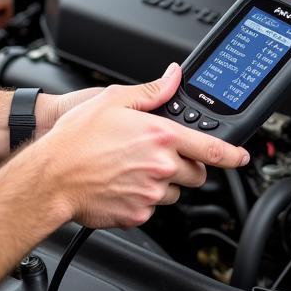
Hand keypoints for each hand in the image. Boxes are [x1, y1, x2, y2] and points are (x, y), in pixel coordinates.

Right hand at [27, 63, 249, 229]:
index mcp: (161, 136)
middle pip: (196, 174)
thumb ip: (153, 90)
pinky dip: (143, 199)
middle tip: (161, 157)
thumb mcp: (114, 100)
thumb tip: (174, 76)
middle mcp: (161, 166)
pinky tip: (121, 185)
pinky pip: (152, 208)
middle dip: (186, 166)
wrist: (49, 178)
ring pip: (175, 192)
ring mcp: (151, 193)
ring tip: (133, 170)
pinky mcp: (138, 214)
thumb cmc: (75, 139)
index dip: (232, 155)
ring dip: (164, 183)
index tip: (241, 157)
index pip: (211, 149)